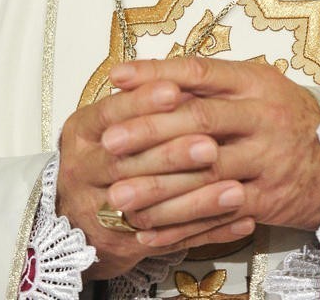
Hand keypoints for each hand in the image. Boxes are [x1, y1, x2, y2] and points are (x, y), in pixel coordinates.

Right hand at [57, 79, 252, 280]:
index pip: (110, 114)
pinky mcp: (120, 244)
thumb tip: (180, 75)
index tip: (175, 90)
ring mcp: (97, 212)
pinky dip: (207, 230)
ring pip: (148, 208)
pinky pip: (169, 240)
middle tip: (211, 146)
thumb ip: (140, 100)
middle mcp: (82, 170)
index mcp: (82, 131)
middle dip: (172, 155)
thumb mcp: (111, 118)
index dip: (142, 102)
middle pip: (127, 163)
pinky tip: (241, 220)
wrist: (78, 210)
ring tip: (236, 190)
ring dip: (196, 200)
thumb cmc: (108, 148)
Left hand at [105, 57, 319, 250]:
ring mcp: (266, 158)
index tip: (118, 78)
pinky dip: (181, 224)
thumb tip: (151, 79)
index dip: (156, 74)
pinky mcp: (267, 198)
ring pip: (205, 172)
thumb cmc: (284, 116)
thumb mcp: (256, 86)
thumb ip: (210, 84)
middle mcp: (261, 116)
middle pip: (199, 120)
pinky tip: (150, 229)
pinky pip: (218, 213)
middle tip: (110, 141)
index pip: (199, 71)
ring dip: (159, 186)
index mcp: (254, 82)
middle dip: (150, 131)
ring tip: (119, 194)